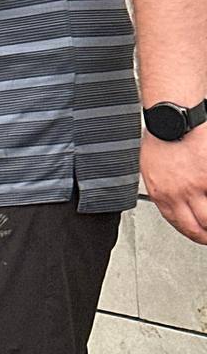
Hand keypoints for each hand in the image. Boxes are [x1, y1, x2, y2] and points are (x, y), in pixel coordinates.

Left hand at [141, 127, 206, 243]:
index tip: (199, 233)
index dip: (191, 232)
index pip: (177, 223)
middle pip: (197, 228)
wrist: (173, 118)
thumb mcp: (151, 166)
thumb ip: (163, 186)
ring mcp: (197, 187)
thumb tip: (173, 199)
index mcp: (160, 192)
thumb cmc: (162, 136)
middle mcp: (178, 194)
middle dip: (206, 235)